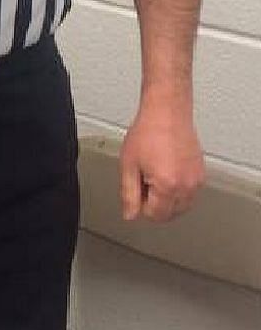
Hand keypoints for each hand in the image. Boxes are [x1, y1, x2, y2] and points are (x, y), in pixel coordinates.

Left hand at [119, 100, 204, 221]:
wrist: (167, 113)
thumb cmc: (147, 133)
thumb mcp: (128, 166)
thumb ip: (129, 194)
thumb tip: (130, 214)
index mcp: (167, 185)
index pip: (156, 215)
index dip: (141, 207)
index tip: (136, 193)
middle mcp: (187, 185)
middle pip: (171, 214)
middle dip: (155, 205)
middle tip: (143, 183)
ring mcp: (197, 180)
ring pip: (182, 206)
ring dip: (167, 199)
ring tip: (154, 176)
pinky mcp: (201, 173)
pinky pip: (190, 194)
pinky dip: (178, 191)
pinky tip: (166, 173)